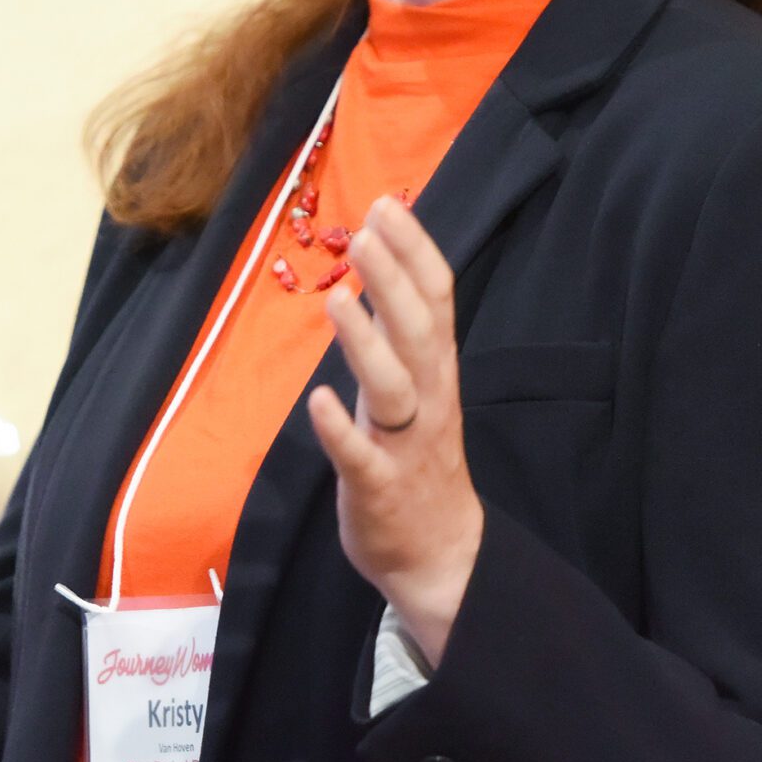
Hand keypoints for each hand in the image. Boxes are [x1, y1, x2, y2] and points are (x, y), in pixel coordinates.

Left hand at [304, 192, 484, 667]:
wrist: (441, 556)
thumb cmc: (419, 459)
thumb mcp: (421, 386)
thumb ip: (402, 331)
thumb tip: (378, 262)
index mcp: (437, 372)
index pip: (437, 300)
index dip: (415, 252)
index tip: (387, 205)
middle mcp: (428, 400)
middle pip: (420, 333)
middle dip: (394, 281)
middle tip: (365, 232)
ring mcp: (405, 445)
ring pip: (393, 388)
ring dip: (366, 343)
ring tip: (338, 300)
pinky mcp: (378, 488)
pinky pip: (361, 458)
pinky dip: (341, 430)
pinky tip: (320, 402)